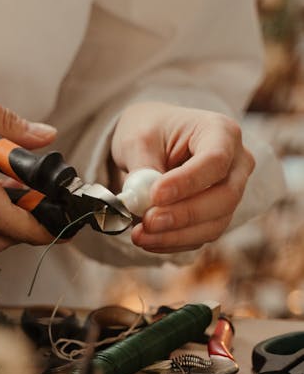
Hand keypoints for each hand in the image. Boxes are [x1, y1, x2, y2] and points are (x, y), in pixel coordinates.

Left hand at [110, 101, 254, 253]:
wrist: (154, 141)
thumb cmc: (151, 131)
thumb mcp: (137, 138)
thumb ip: (142, 167)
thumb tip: (141, 202)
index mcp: (221, 132)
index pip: (215, 160)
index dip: (188, 182)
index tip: (155, 195)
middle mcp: (236, 163)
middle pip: (225, 197)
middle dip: (184, 214)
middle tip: (148, 221)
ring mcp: (230, 192)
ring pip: (215, 224)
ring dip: (175, 235)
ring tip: (140, 235)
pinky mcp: (217, 216)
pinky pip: (201, 236)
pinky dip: (173, 242)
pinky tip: (148, 240)